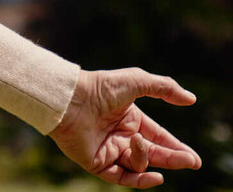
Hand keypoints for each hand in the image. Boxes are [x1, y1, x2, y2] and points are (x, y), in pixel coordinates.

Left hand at [50, 68, 200, 187]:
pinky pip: (122, 178)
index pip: (158, 137)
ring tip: (137, 141)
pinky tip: (157, 177)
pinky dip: (140, 180)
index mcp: (129, 119)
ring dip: (144, 156)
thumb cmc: (99, 87)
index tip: (193, 158)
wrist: (69, 99)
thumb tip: (191, 99)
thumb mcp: (136, 81)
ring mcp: (108, 150)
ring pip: (137, 164)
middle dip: (173, 159)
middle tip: (191, 162)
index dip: (175, 147)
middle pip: (152, 154)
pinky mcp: (96, 162)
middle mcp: (120, 136)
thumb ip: (164, 88)